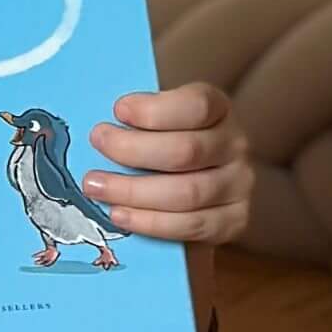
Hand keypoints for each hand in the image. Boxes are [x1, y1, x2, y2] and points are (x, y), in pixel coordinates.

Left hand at [80, 82, 252, 245]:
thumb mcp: (158, 121)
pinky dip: (150, 222)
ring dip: (133, 191)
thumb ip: (136, 118)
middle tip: (97, 145)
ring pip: (186, 192)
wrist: (196, 188)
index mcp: (218, 110)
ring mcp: (238, 184)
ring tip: (95, 185)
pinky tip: (119, 214)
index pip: (197, 105)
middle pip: (185, 151)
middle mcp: (235, 144)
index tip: (118, 111)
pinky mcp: (233, 220)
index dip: (156, 109)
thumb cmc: (166, 145)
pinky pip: (190, 225)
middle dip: (133, 150)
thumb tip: (94, 120)